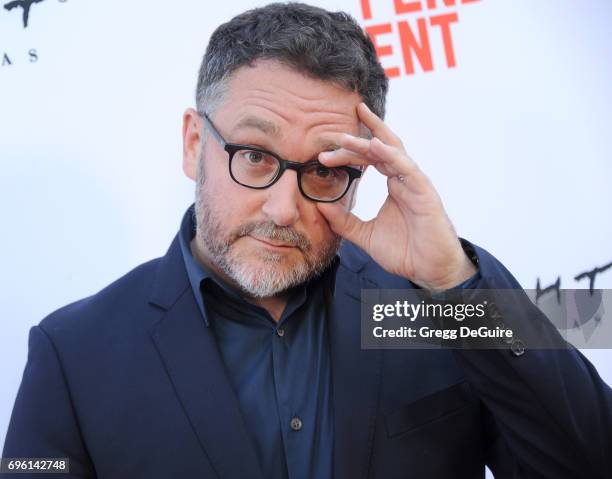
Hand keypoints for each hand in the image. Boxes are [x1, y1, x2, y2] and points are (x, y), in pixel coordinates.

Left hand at [316, 102, 476, 291]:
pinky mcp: (424, 192)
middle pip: (380, 149)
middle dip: (356, 139)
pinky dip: (391, 155)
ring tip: (345, 138)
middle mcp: (404, 179)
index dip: (349, 152)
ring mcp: (415, 183)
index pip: (370, 158)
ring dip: (368, 142)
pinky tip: (375, 145)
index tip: (323, 156)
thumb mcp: (365, 236)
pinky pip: (407, 168)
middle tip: (331, 135)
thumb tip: (320, 207)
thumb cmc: (405, 252)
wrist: (430, 271)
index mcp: (393, 185)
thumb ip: (344, 222)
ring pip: (391, 153)